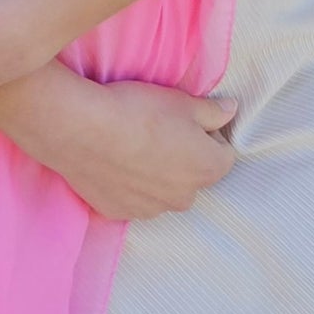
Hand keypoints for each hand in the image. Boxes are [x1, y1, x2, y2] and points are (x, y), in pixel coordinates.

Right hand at [9, 71, 238, 222]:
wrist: (82, 129)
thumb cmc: (138, 110)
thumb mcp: (182, 100)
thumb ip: (214, 111)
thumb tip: (231, 110)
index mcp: (206, 169)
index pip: (223, 154)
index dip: (208, 133)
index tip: (187, 118)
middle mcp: (184, 198)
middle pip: (194, 176)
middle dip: (184, 156)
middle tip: (160, 129)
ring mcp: (151, 209)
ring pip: (164, 190)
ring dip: (158, 173)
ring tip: (134, 143)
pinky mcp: (120, 212)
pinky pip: (135, 198)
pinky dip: (131, 184)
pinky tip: (115, 159)